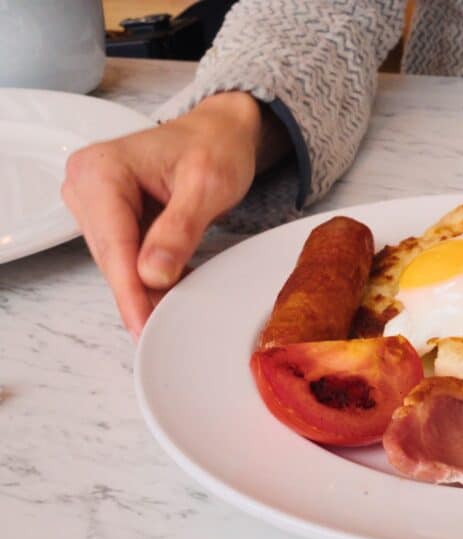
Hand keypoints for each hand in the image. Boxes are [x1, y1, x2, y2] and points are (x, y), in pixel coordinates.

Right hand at [62, 92, 283, 337]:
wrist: (222, 132)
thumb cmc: (216, 146)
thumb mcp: (207, 186)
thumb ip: (179, 229)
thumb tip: (152, 272)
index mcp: (101, 170)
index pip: (113, 244)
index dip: (130, 290)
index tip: (143, 324)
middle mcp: (87, 184)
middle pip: (112, 256)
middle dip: (138, 293)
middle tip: (164, 329)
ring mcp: (96, 202)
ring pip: (119, 261)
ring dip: (146, 287)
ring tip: (174, 313)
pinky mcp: (110, 216)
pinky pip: (128, 256)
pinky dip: (151, 275)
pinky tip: (171, 293)